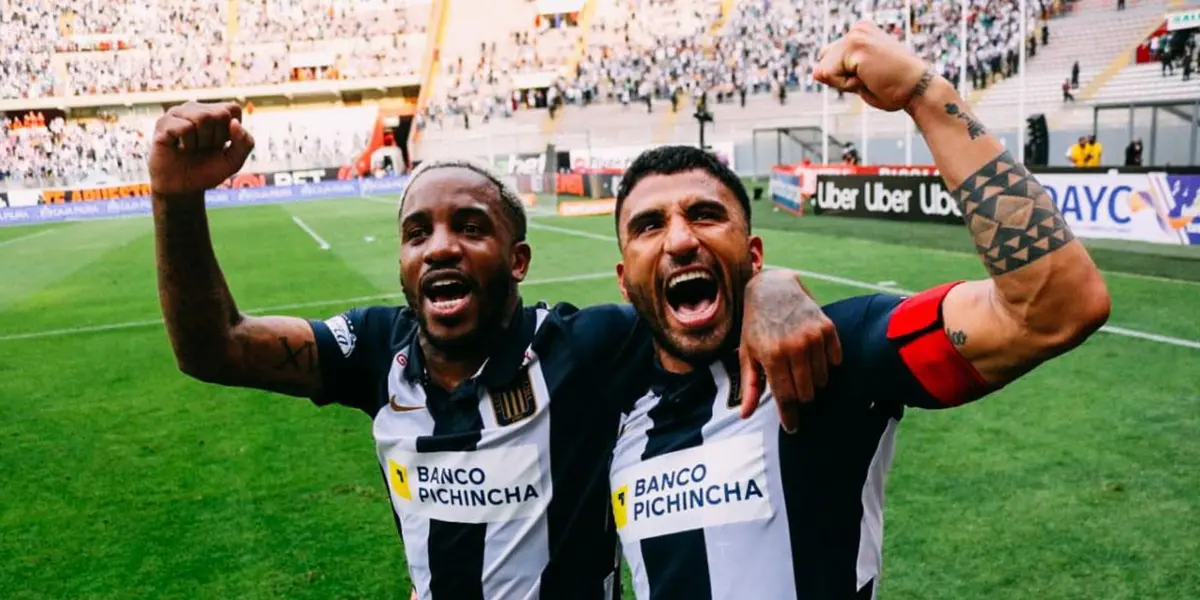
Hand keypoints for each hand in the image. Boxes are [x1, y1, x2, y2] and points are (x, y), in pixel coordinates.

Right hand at [149, 101, 254, 195]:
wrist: (182, 189)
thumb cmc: (206, 171)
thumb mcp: (234, 161)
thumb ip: (245, 143)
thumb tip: (234, 123)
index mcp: (213, 112)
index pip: (233, 109)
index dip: (232, 132)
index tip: (221, 144)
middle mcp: (195, 108)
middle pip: (220, 113)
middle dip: (217, 138)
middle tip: (204, 148)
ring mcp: (178, 113)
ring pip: (203, 117)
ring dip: (202, 141)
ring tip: (192, 148)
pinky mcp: (163, 123)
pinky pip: (184, 127)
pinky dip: (187, 144)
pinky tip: (179, 148)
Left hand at [738, 270, 841, 432]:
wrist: (773, 288)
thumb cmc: (756, 324)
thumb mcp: (748, 354)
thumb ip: (750, 386)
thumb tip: (745, 415)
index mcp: (772, 355)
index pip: (786, 397)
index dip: (790, 417)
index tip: (792, 428)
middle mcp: (794, 347)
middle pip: (806, 393)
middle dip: (800, 397)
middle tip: (792, 386)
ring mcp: (813, 337)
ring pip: (822, 380)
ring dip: (812, 380)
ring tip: (799, 366)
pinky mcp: (828, 328)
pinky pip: (835, 361)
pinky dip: (826, 364)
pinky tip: (812, 354)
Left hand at [813, 20, 931, 111]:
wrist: (919, 91)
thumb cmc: (894, 88)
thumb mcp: (860, 76)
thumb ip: (838, 71)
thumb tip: (814, 72)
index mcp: (861, 32)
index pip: (829, 60)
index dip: (845, 77)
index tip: (872, 76)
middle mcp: (857, 28)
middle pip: (824, 63)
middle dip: (842, 79)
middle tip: (873, 79)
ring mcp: (856, 35)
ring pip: (825, 70)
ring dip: (845, 83)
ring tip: (872, 78)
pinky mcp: (855, 46)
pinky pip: (830, 75)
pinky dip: (846, 85)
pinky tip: (870, 79)